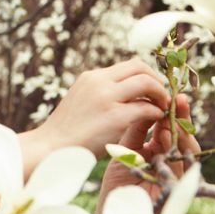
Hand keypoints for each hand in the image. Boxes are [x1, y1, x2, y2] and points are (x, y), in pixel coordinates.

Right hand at [35, 58, 168, 156]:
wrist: (50, 148)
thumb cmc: (67, 132)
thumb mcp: (82, 102)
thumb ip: (100, 94)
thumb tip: (125, 94)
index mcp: (92, 77)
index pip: (129, 65)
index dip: (148, 75)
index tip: (154, 89)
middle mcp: (99, 82)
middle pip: (140, 68)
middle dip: (158, 81)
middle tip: (163, 97)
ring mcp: (107, 98)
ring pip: (147, 83)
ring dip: (160, 95)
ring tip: (162, 108)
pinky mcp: (114, 117)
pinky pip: (146, 108)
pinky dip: (156, 113)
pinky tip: (156, 121)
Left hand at [97, 93, 200, 210]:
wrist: (110, 209)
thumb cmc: (118, 181)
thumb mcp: (126, 150)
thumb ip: (138, 130)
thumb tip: (147, 103)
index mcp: (159, 152)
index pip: (169, 128)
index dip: (171, 112)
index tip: (169, 94)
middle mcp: (170, 162)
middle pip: (182, 137)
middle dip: (181, 118)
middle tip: (178, 100)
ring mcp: (174, 177)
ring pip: (187, 153)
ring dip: (181, 135)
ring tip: (172, 120)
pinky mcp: (174, 193)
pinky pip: (183, 173)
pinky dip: (180, 158)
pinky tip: (174, 144)